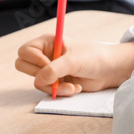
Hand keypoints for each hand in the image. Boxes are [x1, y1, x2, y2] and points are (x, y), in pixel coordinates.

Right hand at [16, 36, 133, 96]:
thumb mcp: (73, 61)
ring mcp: (50, 69)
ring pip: (37, 82)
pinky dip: (60, 92)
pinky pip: (48, 90)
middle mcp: (46, 54)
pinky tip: (76, 88)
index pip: (25, 51)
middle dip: (40, 76)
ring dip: (54, 87)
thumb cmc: (94, 57)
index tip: (49, 65)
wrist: (110, 70)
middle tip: (55, 76)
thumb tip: (38, 81)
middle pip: (24, 67)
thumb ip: (54, 69)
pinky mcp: (56, 81)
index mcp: (47, 42)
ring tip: (72, 86)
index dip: (34, 60)